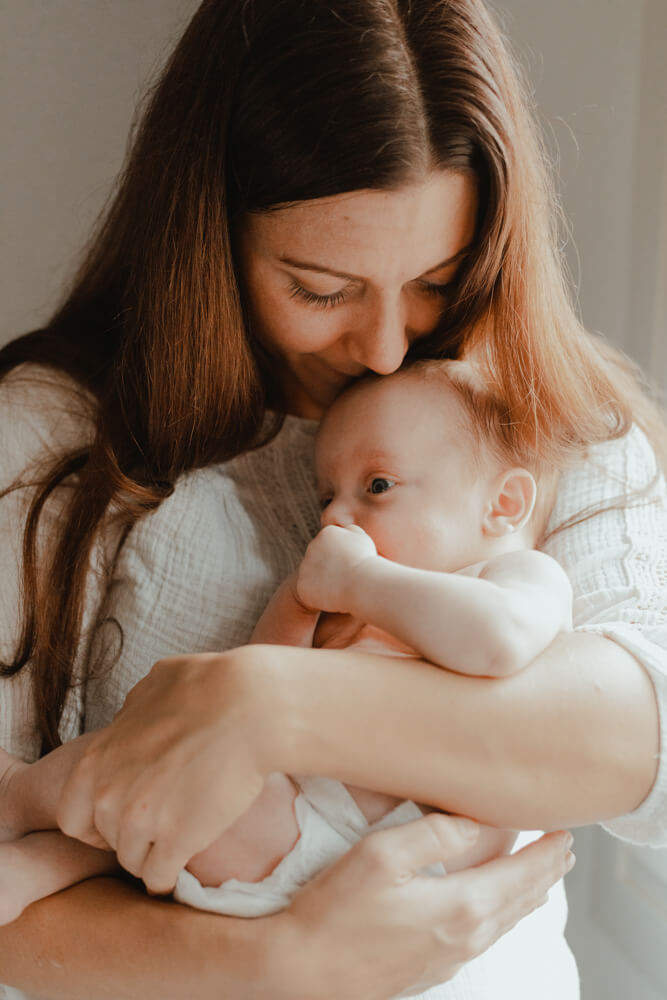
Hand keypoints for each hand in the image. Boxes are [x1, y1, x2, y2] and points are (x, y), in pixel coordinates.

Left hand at [57, 648, 275, 893]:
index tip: (125, 816)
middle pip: (108, 839)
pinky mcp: (177, 841)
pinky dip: (169, 877)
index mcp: (96, 760)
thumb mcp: (153, 687)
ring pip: (134, 861)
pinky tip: (184, 865)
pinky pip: (159, 879)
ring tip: (178, 839)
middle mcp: (110, 794)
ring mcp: (142, 821)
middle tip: (158, 825)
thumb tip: (130, 720)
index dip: (97, 821)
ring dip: (153, 854)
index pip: (72, 816)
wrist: (253, 707)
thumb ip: (131, 713)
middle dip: (130, 835)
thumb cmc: (209, 688)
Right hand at [271, 815, 574, 999]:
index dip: (546, 853)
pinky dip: (499, 916)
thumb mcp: (381, 856)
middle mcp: (464, 938)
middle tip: (561, 851)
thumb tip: (476, 823)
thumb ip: (434, 834)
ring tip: (537, 878)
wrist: (301, 972)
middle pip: (520, 902)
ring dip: (525, 897)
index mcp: (461, 907)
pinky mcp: (429, 969)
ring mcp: (447, 958)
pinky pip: (481, 937)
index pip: (521, 875)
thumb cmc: (335, 913)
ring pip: (502, 923)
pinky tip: (491, 909)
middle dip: (544, 874)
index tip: (564, 833)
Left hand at [296, 524, 376, 612]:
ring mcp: (304, 565)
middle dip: (329, 567)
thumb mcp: (363, 539)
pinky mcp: (301, 584)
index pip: (329, 544)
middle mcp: (312, 546)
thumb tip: (344, 530)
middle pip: (318, 558)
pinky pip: (308, 591)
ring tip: (340, 587)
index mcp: (327, 533)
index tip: (351, 565)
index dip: (341, 557)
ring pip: (312, 574)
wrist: (362, 583)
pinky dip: (317, 596)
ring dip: (323, 581)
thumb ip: (351, 532)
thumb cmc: (367, 563)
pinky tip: (332, 597)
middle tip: (345, 577)